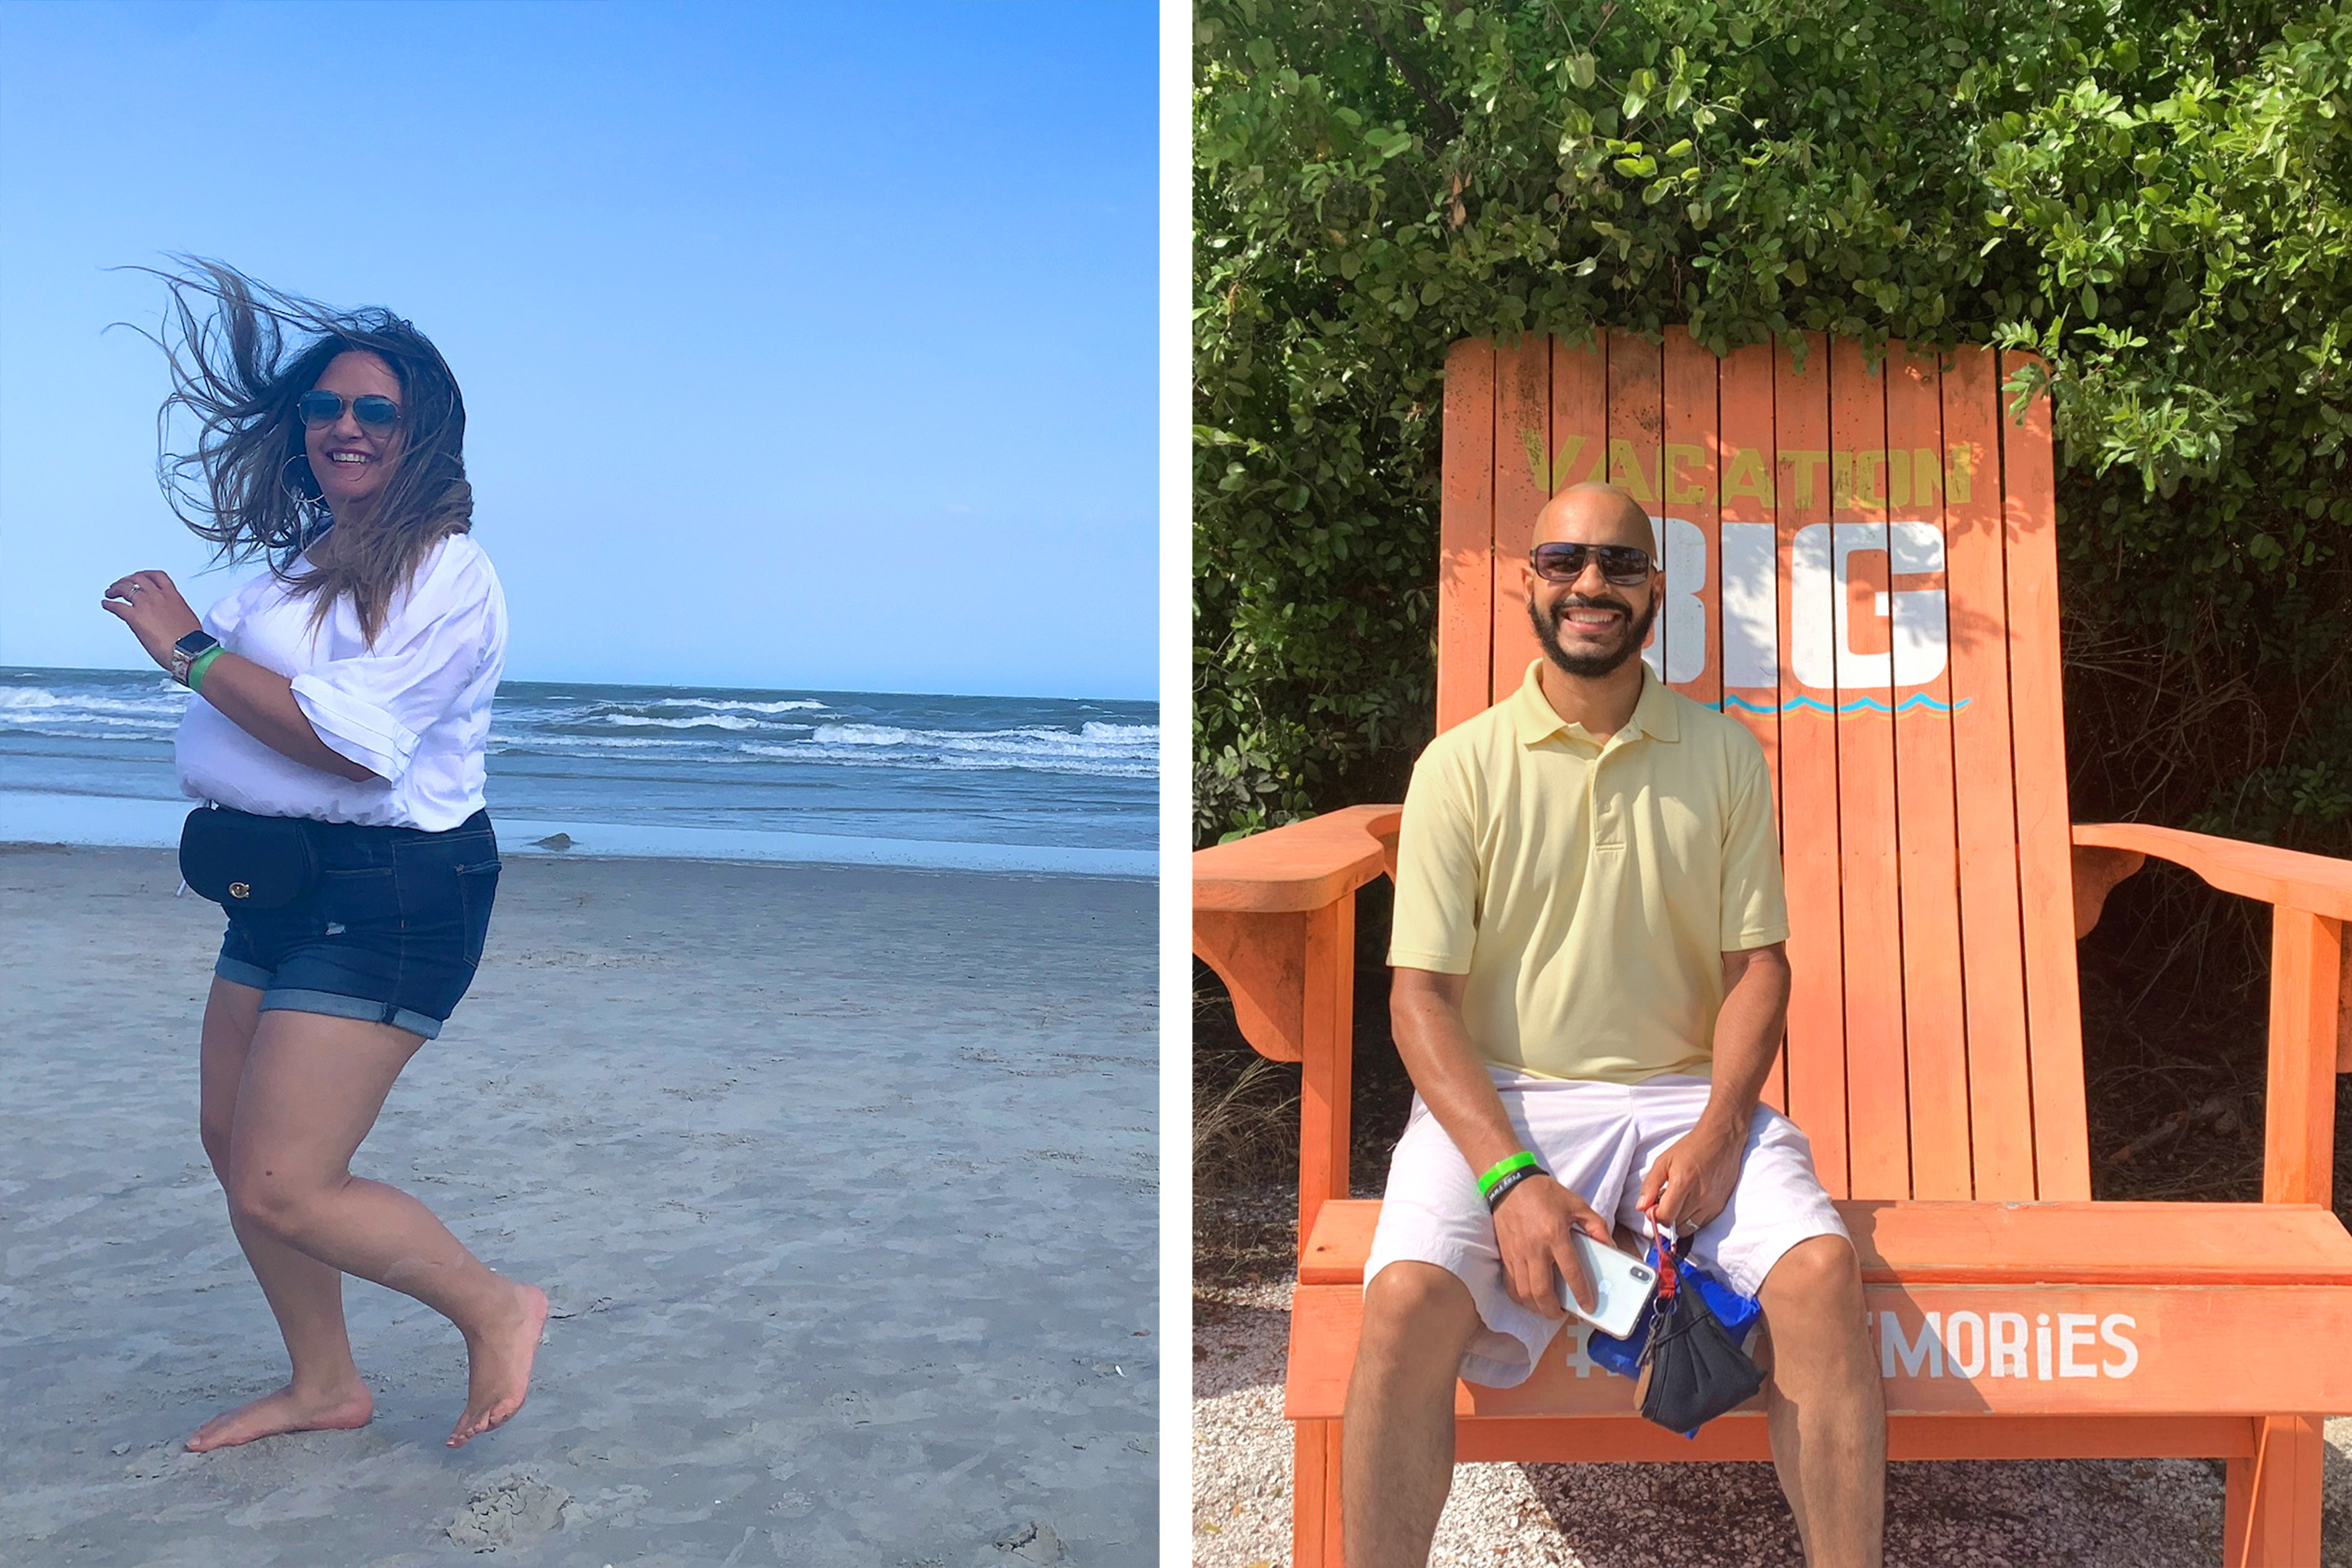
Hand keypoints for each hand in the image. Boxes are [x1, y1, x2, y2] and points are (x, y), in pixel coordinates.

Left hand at [102, 571, 201, 671]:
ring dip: (115, 589)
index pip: (157, 576)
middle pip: (138, 579)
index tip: (140, 576)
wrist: (189, 650)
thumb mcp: (186, 618)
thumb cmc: (192, 640)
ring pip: (125, 588)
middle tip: (121, 584)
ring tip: (110, 592)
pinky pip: (117, 606)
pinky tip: (106, 604)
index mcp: (173, 596)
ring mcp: (145, 605)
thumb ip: (175, 612)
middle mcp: (158, 596)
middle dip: (127, 580)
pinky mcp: (135, 617)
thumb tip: (170, 618)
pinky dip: (109, 604)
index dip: (146, 574)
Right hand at [1490, 1174, 1615, 1317]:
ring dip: (1536, 1307)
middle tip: (1562, 1314)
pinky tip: (1528, 1299)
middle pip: (1541, 1291)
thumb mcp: (1577, 1204)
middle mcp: (1534, 1248)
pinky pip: (1510, 1284)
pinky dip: (1519, 1297)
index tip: (1589, 1307)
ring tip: (1547, 1308)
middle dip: (1553, 1310)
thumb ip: (1596, 1225)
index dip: (1581, 1293)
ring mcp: (1517, 1253)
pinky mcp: (1505, 1254)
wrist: (1510, 1183)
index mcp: (1555, 1234)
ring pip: (1523, 1292)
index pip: (1570, 1272)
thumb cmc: (1544, 1193)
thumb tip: (1610, 1246)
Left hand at [1636, 1113, 1747, 1234]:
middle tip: (1665, 1202)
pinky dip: (1692, 1219)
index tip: (1653, 1206)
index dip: (1655, 1215)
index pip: (1665, 1217)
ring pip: (1689, 1228)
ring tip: (1678, 1202)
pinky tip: (1690, 1203)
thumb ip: (1650, 1185)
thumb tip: (1641, 1207)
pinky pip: (1701, 1224)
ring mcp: (1712, 1204)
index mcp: (1683, 1183)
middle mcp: (1700, 1197)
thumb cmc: (1691, 1148)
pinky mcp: (1720, 1207)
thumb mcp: (1664, 1161)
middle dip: (1666, 1217)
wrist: (1722, 1140)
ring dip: (1679, 1220)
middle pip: (1676, 1225)